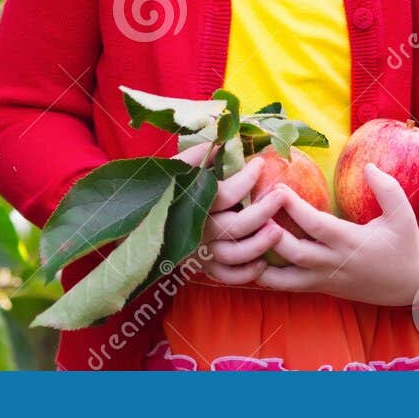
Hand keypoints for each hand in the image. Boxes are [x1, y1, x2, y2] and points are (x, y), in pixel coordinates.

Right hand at [173, 142, 285, 285]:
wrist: (137, 223)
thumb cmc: (160, 190)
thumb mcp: (175, 168)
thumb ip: (198, 155)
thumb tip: (222, 141)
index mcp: (193, 203)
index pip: (227, 193)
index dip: (247, 177)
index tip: (259, 163)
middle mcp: (198, 230)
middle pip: (236, 226)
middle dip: (263, 212)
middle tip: (281, 196)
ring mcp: (201, 251)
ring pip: (234, 255)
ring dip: (259, 245)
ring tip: (278, 231)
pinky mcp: (203, 267)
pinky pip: (227, 276)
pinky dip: (246, 273)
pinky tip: (263, 261)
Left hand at [258, 163, 418, 306]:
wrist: (412, 286)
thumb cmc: (405, 245)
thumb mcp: (404, 215)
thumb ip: (388, 189)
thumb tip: (369, 166)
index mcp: (350, 242)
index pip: (315, 225)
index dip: (293, 207)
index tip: (277, 188)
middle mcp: (333, 263)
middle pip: (292, 252)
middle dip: (269, 232)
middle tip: (252, 210)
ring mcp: (324, 279)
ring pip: (284, 277)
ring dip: (262, 259)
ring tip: (245, 238)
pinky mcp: (321, 288)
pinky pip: (289, 286)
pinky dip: (269, 276)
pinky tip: (252, 258)